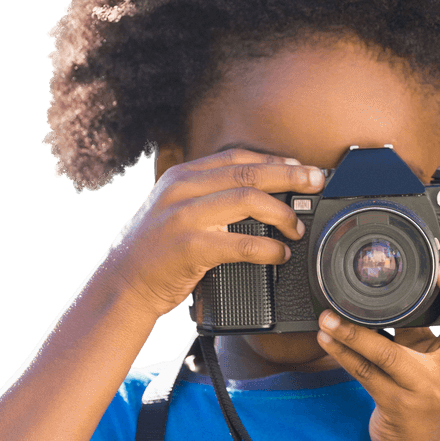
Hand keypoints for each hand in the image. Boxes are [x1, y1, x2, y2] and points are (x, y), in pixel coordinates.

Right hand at [106, 148, 324, 317]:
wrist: (124, 283)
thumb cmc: (156, 251)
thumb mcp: (176, 209)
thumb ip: (208, 197)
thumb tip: (260, 196)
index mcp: (183, 176)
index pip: (237, 156)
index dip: (274, 159)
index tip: (301, 166)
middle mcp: (182, 189)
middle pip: (249, 172)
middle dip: (290, 175)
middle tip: (316, 182)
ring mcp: (184, 217)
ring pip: (248, 200)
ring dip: (282, 213)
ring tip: (297, 228)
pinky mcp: (190, 247)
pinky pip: (241, 243)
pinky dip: (268, 249)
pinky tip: (280, 255)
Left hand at [316, 262, 439, 440]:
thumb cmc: (427, 398)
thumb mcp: (433, 362)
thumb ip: (423, 329)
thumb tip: (401, 287)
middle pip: (435, 338)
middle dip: (413, 306)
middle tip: (385, 281)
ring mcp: (419, 391)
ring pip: (386, 354)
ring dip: (353, 333)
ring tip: (328, 318)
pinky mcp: (393, 405)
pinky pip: (363, 373)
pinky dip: (341, 353)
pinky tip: (326, 339)